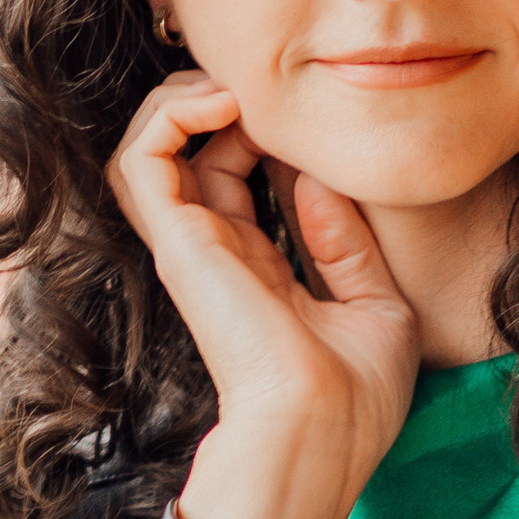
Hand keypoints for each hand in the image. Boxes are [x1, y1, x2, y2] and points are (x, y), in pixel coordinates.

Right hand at [106, 72, 420, 518]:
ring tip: (235, 89)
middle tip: (269, 90)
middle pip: (191, 149)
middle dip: (222, 100)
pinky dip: (170, 115)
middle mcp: (216, 252)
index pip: (235, 173)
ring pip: (149, 145)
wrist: (325, 429)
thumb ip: (346, 241)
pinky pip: (141, 158)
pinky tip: (223, 105)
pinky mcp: (178, 243)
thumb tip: (314, 178)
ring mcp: (191, 246)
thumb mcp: (377, 305)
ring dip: (184, 98)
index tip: (312, 119)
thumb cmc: (356, 395)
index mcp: (257, 268)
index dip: (264, 130)